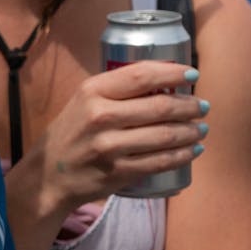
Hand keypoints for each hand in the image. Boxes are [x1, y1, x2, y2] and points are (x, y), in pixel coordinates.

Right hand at [27, 60, 206, 216]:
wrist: (48, 176)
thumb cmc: (71, 133)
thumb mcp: (83, 101)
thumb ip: (115, 89)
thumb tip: (163, 77)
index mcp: (92, 91)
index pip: (141, 75)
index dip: (173, 73)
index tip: (192, 74)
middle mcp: (101, 116)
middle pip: (159, 106)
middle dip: (189, 106)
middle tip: (202, 106)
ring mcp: (110, 146)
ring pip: (165, 135)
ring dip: (191, 132)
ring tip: (201, 128)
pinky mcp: (118, 172)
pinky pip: (160, 162)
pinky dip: (182, 156)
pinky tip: (193, 150)